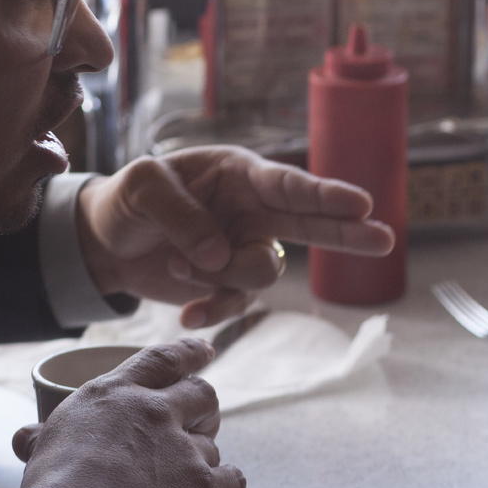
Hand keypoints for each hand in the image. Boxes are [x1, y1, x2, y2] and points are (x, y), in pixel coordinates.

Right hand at [11, 339, 245, 487]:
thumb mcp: (45, 450)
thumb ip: (45, 437)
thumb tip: (25, 436)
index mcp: (116, 395)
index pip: (162, 359)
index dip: (189, 352)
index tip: (206, 350)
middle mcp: (156, 412)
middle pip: (202, 395)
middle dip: (205, 409)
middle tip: (198, 425)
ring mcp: (184, 449)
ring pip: (211, 446)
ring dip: (202, 461)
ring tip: (181, 484)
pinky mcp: (204, 487)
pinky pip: (233, 481)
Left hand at [75, 146, 396, 327]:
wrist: (103, 244)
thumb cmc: (128, 199)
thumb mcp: (142, 188)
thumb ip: (181, 214)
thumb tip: (219, 255)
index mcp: (238, 173)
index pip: (288, 184)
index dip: (326, 195)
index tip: (362, 203)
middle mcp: (252, 209)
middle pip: (311, 223)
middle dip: (346, 232)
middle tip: (384, 240)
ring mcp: (244, 248)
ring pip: (265, 273)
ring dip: (223, 277)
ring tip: (177, 266)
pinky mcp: (228, 284)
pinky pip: (238, 304)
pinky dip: (212, 310)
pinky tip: (186, 314)